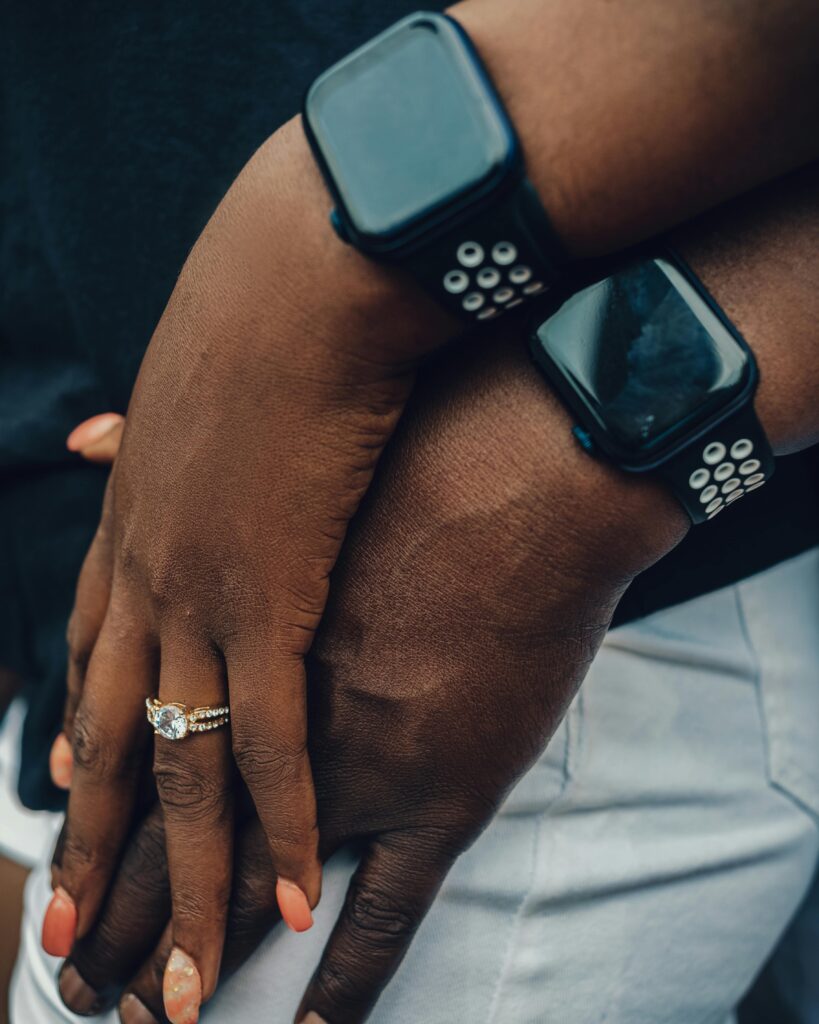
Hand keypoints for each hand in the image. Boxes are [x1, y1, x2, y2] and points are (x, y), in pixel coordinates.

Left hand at [47, 115, 453, 1022]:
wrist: (307, 279)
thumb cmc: (263, 320)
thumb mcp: (176, 385)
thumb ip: (131, 438)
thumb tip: (83, 442)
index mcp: (127, 526)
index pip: (88, 665)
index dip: (72, 755)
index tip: (60, 818)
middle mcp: (146, 576)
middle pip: (107, 740)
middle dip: (91, 854)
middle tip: (71, 952)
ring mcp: (202, 594)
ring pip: (178, 769)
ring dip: (188, 884)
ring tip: (179, 988)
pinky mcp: (272, 600)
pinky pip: (271, 741)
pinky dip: (284, 825)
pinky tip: (291, 896)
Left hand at [54, 334, 685, 1022]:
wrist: (514, 453)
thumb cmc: (397, 430)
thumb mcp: (253, 431)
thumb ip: (159, 457)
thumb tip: (83, 437)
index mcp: (216, 615)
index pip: (125, 727)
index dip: (88, 798)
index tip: (58, 849)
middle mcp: (261, 695)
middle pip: (161, 814)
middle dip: (114, 899)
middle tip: (71, 980)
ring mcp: (343, 747)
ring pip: (238, 869)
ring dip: (189, 945)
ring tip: (146, 1018)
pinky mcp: (437, 783)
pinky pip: (382, 906)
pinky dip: (346, 974)